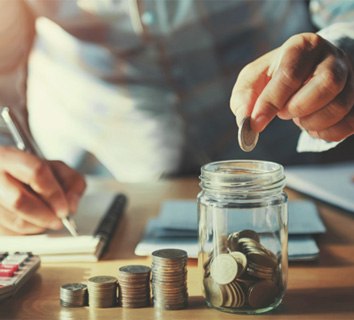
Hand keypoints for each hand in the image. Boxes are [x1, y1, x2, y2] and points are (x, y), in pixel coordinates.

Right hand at [0, 146, 85, 234]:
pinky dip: (28, 233)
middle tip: (58, 221)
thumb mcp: (57, 169)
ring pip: (15, 221)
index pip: (36, 172)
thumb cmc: (32, 173)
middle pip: (19, 200)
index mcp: (9, 157)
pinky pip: (10, 234)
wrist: (5, 178)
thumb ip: (72, 183)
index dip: (54, 193)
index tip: (65, 208)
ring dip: (38, 226)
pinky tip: (33, 223)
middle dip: (45, 215)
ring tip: (47, 220)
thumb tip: (71, 206)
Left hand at [230, 32, 353, 141]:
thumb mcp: (255, 77)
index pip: (290, 75)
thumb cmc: (279, 72)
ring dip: (311, 122)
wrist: (313, 65)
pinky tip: (313, 125)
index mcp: (302, 46)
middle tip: (284, 112)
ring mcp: (351, 77)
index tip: (256, 123)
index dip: (270, 103)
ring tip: (298, 117)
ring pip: (339, 107)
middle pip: (326, 86)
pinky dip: (326, 133)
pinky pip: (349, 124)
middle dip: (297, 108)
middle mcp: (332, 58)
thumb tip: (246, 120)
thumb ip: (245, 97)